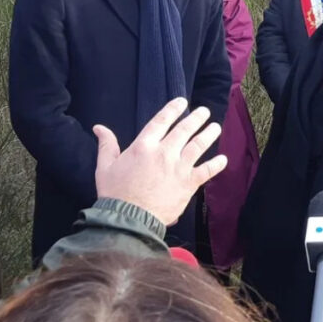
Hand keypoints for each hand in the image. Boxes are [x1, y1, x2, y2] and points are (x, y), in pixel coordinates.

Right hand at [93, 98, 226, 226]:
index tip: (182, 102)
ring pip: (198, 146)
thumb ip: (106, 145)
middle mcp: (164, 153)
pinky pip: (206, 171)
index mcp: (144, 146)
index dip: (173, 109)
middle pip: (184, 130)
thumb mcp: (105, 166)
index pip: (161, 121)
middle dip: (196, 118)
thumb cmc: (115, 193)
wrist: (129, 219)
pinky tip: (223, 159)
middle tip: (204, 112)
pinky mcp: (188, 184)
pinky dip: (216, 165)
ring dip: (209, 134)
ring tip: (216, 127)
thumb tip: (99, 127)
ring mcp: (178, 168)